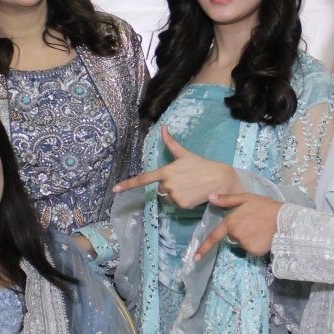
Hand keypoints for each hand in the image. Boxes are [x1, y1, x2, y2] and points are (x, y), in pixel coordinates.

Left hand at [114, 126, 230, 209]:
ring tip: (189, 187)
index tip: (115, 190)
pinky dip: (183, 202)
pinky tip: (193, 195)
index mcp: (165, 171)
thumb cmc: (201, 165)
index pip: (143, 178)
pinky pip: (176, 205)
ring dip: (175, 195)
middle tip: (184, 181)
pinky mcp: (181, 204)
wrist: (219, 178)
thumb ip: (171, 143)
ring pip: (168, 198)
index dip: (128, 185)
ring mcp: (173, 195)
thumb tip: (163, 127)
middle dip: (169, 187)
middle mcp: (167, 183)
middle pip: (160, 189)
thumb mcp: (184, 154)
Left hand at [195, 193, 282, 261]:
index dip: (204, 248)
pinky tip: (264, 236)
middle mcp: (235, 234)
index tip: (195, 258)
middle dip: (240, 230)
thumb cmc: (266, 206)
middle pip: (232, 236)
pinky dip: (256, 244)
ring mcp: (244, 244)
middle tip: (254, 222)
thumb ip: (227, 199)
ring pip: (242, 243)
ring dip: (248, 237)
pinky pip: (250, 249)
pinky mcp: (254, 251)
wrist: (285, 220)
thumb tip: (210, 197)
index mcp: (231, 222)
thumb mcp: (246, 198)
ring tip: (261, 228)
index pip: (214, 236)